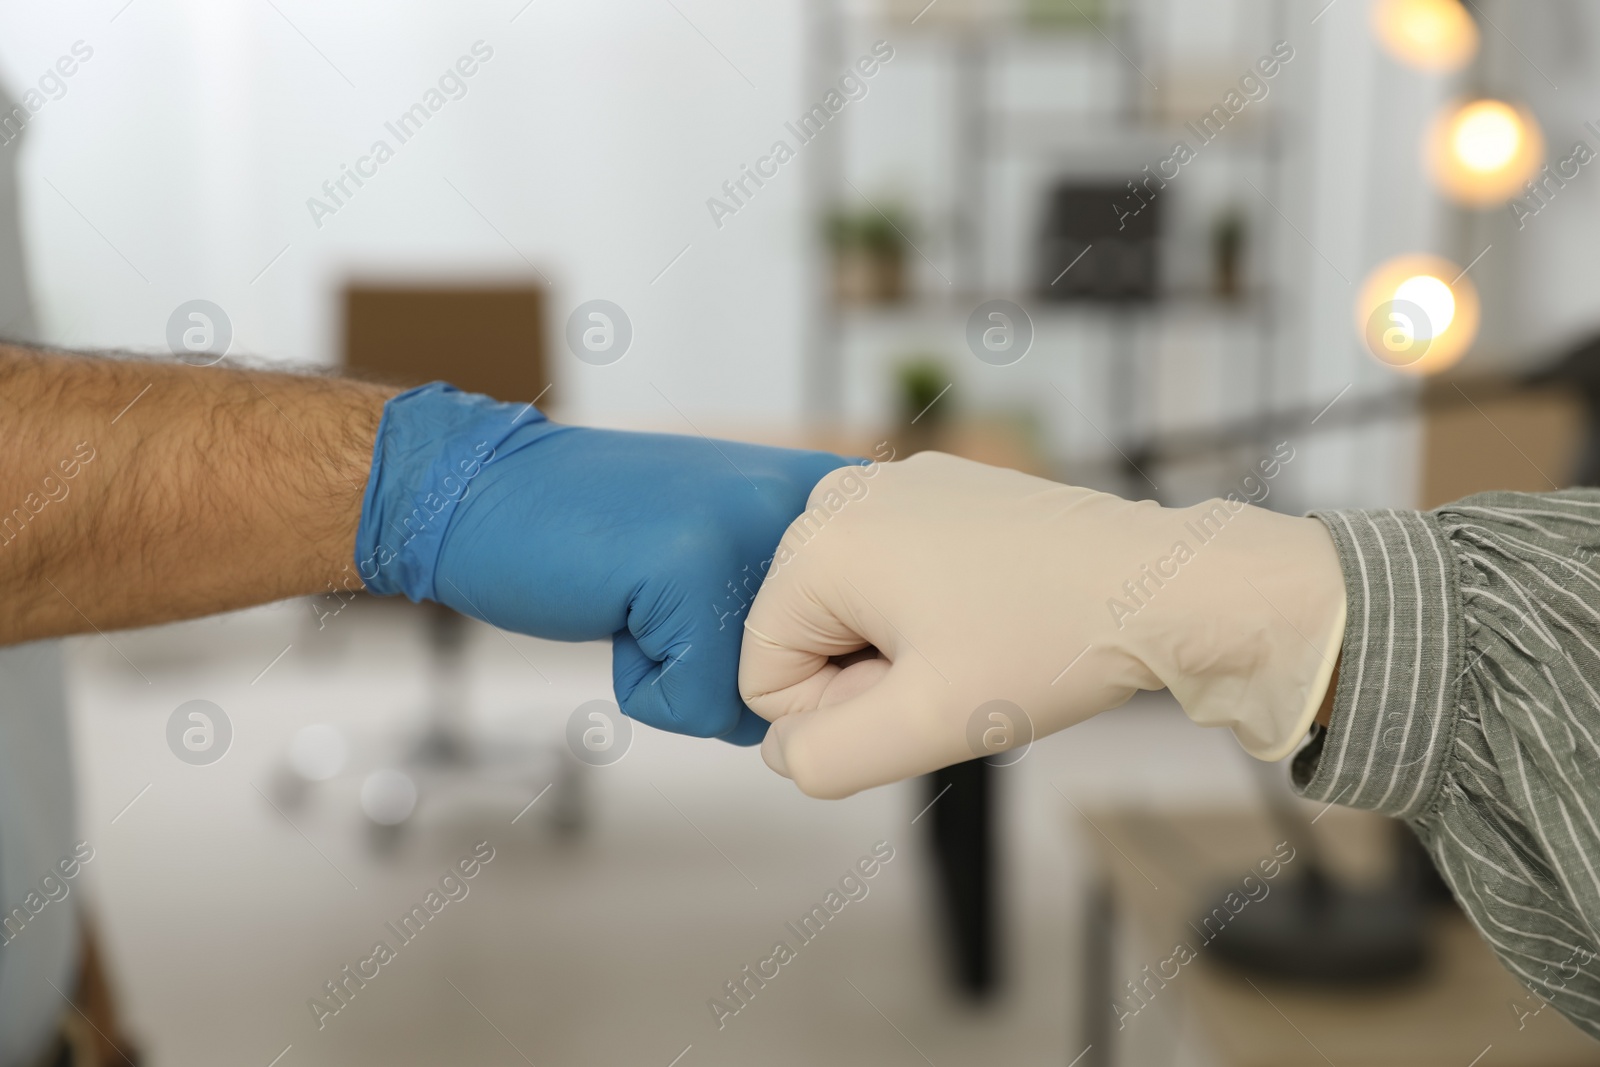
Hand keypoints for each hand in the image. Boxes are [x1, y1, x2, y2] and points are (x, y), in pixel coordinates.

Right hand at [356, 384, 848, 743]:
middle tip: (670, 596)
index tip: (713, 596)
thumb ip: (806, 616)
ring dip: (688, 680)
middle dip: (731, 674)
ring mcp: (755, 533)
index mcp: (838, 501)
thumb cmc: (610, 539)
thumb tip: (834, 721)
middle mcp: (814, 508)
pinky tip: (615, 605)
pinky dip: (642, 684)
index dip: (781, 660)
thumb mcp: (739, 556)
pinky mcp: (692, 570)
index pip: (864, 652)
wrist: (492, 489)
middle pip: (815, 682)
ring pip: (759, 702)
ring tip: (645, 596)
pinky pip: (695, 706)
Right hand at [738, 452, 1344, 796]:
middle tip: (952, 672)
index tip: (918, 694)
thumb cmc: (1045, 647)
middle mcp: (839, 494)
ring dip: (895, 646)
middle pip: (801, 633)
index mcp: (817, 543)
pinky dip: (925, 607)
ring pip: (846, 607)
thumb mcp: (921, 728)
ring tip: (973, 641)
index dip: (837, 711)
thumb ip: (819, 758)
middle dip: (863, 675)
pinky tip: (988, 611)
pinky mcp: (936, 486)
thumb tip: (782, 747)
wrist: (1161, 585)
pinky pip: (888, 572)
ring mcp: (891, 481)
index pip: (763, 673)